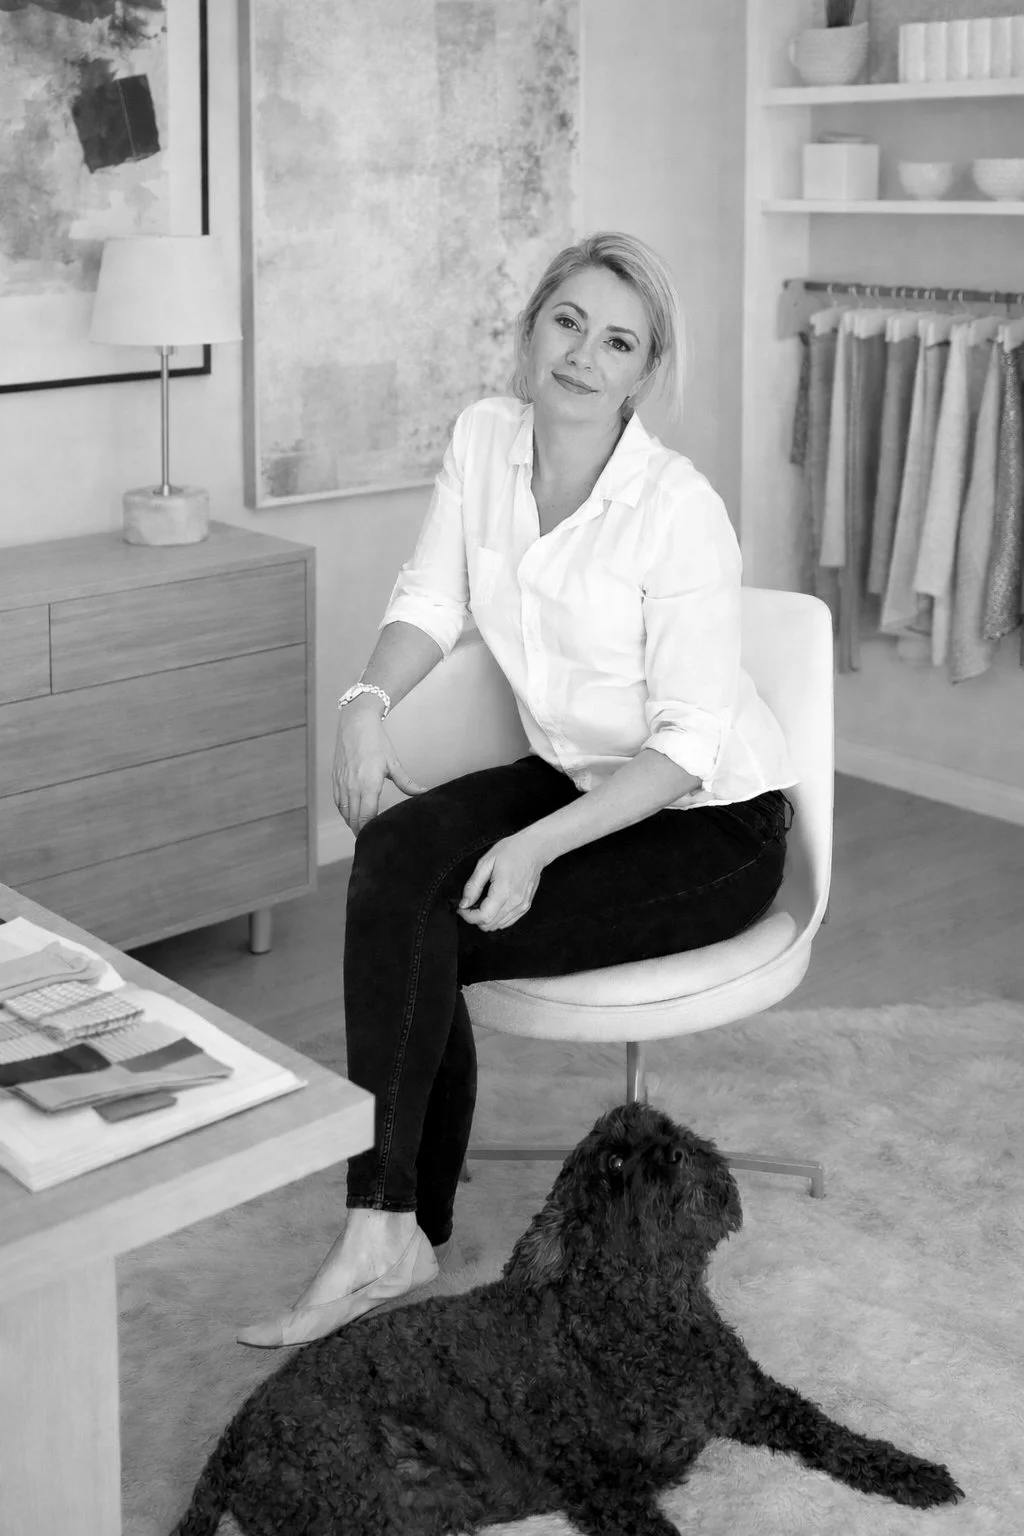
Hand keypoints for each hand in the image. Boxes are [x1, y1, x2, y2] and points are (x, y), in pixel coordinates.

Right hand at [332, 706, 428, 834]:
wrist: (356, 724)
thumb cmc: (376, 742)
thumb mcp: (394, 764)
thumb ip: (407, 783)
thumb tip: (423, 793)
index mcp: (368, 786)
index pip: (366, 817)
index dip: (369, 830)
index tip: (375, 838)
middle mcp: (352, 787)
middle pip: (353, 819)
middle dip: (360, 831)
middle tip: (369, 840)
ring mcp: (342, 784)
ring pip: (344, 812)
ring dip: (351, 823)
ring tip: (361, 831)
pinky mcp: (335, 779)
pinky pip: (338, 802)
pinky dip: (344, 811)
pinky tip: (351, 815)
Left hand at [457, 831, 549, 931]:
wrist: (534, 849)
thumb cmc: (511, 851)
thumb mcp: (485, 863)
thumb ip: (473, 885)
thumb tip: (464, 903)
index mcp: (503, 891)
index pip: (483, 917)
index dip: (468, 916)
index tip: (462, 908)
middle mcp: (515, 902)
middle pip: (489, 925)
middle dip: (474, 918)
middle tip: (469, 904)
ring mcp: (522, 906)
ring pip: (498, 926)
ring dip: (485, 919)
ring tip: (481, 903)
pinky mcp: (525, 907)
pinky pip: (507, 922)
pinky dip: (496, 918)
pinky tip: (492, 906)